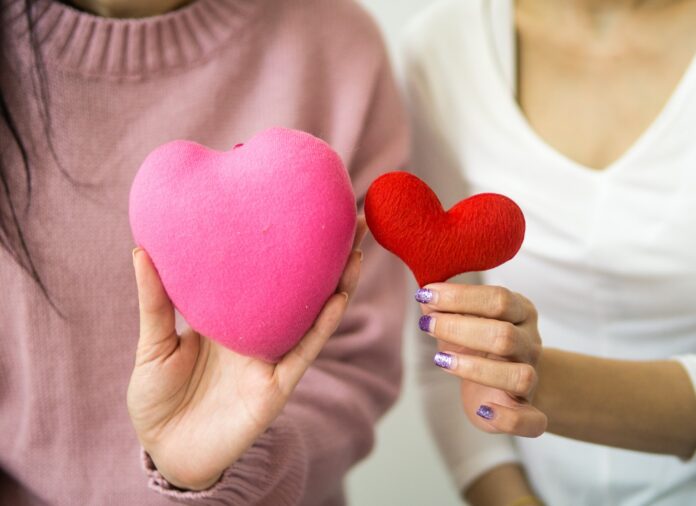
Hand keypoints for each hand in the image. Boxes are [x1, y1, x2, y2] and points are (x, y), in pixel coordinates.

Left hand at [127, 217, 367, 490]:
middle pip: (300, 289)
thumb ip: (155, 301)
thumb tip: (140, 248)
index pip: (263, 276)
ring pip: (315, 315)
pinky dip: (323, 325)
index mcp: (233, 317)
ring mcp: (273, 356)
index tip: (295, 207)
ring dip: (338, 283)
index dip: (281, 246)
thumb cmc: (157, 397)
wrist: (166, 449)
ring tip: (355, 249)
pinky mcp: (279, 384)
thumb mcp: (153, 343)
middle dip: (325, 256)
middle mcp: (259, 332)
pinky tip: (338, 296)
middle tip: (344, 217)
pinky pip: (305, 351)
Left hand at [417, 283, 546, 436]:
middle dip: (460, 329)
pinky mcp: (528, 413)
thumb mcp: (462, 321)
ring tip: (441, 361)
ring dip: (477, 369)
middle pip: (505, 336)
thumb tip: (424, 294)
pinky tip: (482, 410)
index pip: (499, 299)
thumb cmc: (479, 346)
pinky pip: (533, 421)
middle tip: (426, 324)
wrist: (506, 385)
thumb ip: (444, 307)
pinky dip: (508, 419)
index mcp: (520, 313)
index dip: (460, 297)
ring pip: (520, 376)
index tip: (426, 294)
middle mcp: (530, 344)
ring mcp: (533, 380)